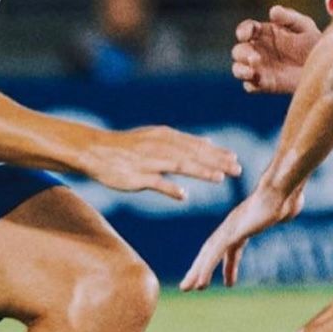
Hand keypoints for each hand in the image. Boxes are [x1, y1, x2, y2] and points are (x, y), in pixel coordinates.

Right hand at [79, 125, 240, 200]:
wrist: (95, 151)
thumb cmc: (127, 146)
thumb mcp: (155, 136)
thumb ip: (182, 141)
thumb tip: (208, 141)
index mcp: (165, 137)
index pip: (195, 144)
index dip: (216, 152)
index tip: (235, 159)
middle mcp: (159, 147)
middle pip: (192, 154)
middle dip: (215, 162)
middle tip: (237, 169)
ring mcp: (148, 161)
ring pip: (178, 165)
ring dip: (199, 171)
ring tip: (219, 178)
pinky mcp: (136, 176)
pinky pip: (155, 182)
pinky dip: (169, 188)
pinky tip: (183, 195)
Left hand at [180, 184, 303, 289]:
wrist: (282, 189)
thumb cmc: (285, 196)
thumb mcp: (282, 209)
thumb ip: (280, 213)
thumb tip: (286, 211)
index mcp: (240, 225)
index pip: (226, 247)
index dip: (222, 263)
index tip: (226, 279)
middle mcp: (230, 228)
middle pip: (211, 251)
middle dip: (200, 268)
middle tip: (189, 285)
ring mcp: (229, 230)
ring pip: (208, 255)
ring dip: (197, 272)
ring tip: (187, 289)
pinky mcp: (231, 234)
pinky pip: (215, 255)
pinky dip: (206, 269)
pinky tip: (200, 282)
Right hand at [231, 6, 320, 93]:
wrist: (324, 65)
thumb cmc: (312, 41)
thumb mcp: (303, 26)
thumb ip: (288, 17)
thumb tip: (272, 10)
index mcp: (262, 33)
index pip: (245, 29)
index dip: (242, 31)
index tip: (247, 34)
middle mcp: (256, 50)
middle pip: (239, 51)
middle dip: (243, 54)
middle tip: (255, 57)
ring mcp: (259, 68)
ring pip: (238, 69)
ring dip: (241, 70)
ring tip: (252, 72)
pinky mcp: (264, 84)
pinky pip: (250, 86)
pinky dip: (251, 84)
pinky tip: (260, 82)